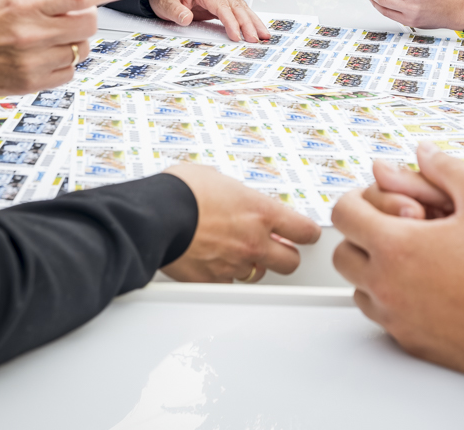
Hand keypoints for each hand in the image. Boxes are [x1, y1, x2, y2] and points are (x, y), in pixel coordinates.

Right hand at [0, 0, 134, 95]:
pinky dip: (62, 65)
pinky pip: (69, 73)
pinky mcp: (30, 84)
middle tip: (63, 19)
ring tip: (42, 40)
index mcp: (25, 3)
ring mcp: (32, 60)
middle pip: (89, 23)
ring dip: (71, 43)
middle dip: (83, 19)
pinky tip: (40, 58)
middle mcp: (32, 32)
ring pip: (81, 50)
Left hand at [149, 0, 270, 42]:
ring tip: (265, 36)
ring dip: (253, 21)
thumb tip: (186, 19)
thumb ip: (175, 10)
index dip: (230, 21)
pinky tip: (256, 29)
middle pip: (236, 5)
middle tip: (256, 39)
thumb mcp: (164, 2)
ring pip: (241, 7)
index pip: (221, 5)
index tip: (236, 35)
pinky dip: (249, 20)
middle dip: (248, 23)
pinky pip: (238, 11)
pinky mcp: (221, 3)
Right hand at [161, 164, 321, 281]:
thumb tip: (233, 195)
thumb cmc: (181, 190)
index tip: (305, 234)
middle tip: (276, 248)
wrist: (156, 215)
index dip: (308, 234)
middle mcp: (254, 242)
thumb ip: (236, 194)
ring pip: (257, 275)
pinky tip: (212, 264)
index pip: (304, 231)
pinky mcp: (213, 281)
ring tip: (235, 252)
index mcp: (261, 212)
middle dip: (285, 256)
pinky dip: (223, 277)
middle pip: (290, 262)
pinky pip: (227, 284)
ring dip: (251, 265)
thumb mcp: (217, 178)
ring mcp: (234, 264)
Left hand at [332, 145, 463, 376]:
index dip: (356, 200)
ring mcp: (395, 316)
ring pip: (358, 288)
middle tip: (390, 227)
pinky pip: (382, 316)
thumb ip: (446, 170)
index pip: (344, 215)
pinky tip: (420, 287)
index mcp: (396, 245)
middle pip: (343, 254)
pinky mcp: (409, 341)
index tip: (373, 199)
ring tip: (408, 257)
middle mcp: (386, 284)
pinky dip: (390, 300)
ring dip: (372, 270)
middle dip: (360, 235)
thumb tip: (424, 151)